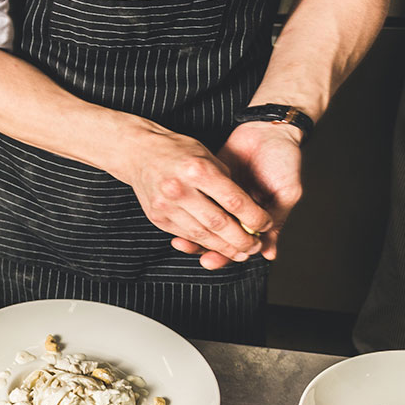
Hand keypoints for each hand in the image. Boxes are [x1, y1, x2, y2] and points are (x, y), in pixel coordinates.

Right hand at [110, 125, 269, 268]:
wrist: (138, 152)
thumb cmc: (178, 151)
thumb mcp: (207, 155)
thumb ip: (225, 182)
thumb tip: (246, 211)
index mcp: (198, 169)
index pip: (233, 201)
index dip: (254, 217)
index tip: (266, 225)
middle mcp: (180, 189)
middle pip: (218, 223)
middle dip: (241, 239)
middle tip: (255, 246)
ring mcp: (166, 205)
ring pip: (201, 234)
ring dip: (223, 248)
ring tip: (239, 253)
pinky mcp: (157, 217)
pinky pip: (185, 234)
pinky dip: (203, 242)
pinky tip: (216, 246)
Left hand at [170, 123, 302, 265]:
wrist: (268, 127)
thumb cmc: (284, 159)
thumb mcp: (287, 192)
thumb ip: (276, 219)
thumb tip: (268, 253)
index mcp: (257, 218)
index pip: (240, 244)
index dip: (229, 254)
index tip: (216, 259)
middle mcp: (238, 212)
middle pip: (220, 238)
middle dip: (210, 250)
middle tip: (202, 258)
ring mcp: (222, 199)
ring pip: (205, 224)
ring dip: (195, 237)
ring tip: (183, 244)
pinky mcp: (208, 184)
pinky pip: (196, 204)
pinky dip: (188, 214)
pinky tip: (179, 222)